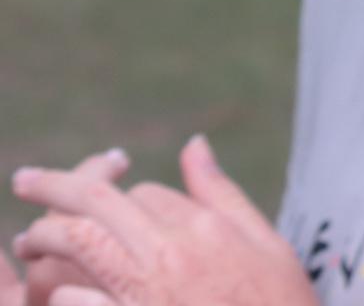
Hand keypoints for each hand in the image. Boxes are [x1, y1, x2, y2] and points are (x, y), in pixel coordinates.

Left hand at [10, 136, 315, 305]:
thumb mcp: (268, 244)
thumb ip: (224, 195)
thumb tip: (195, 144)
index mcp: (209, 227)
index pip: (145, 193)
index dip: (123, 199)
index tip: (109, 213)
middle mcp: (175, 251)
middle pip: (100, 202)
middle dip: (53, 187)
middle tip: (23, 180)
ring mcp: (149, 291)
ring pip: (80, 242)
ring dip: (44, 236)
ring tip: (25, 240)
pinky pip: (78, 301)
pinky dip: (59, 294)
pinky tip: (49, 296)